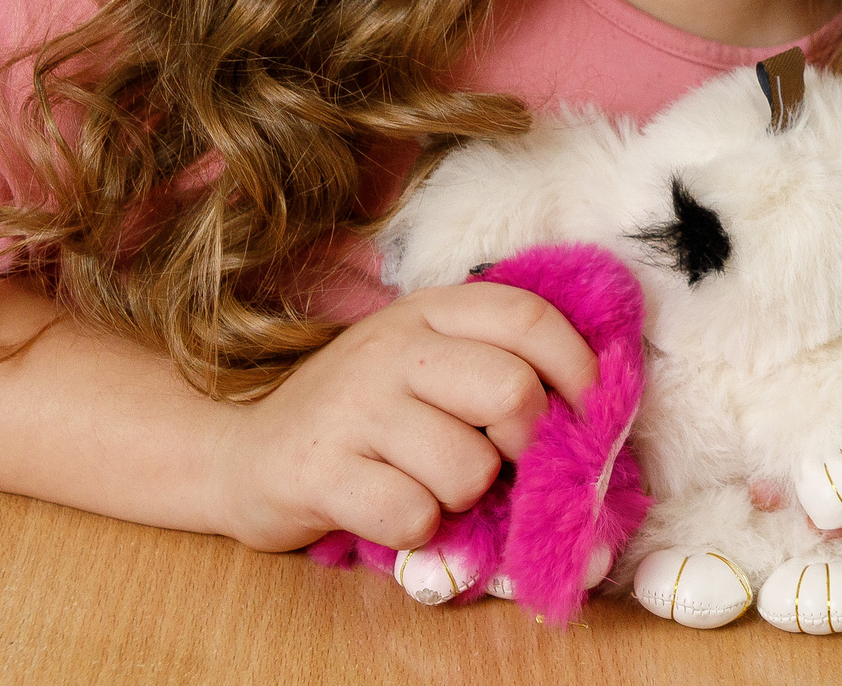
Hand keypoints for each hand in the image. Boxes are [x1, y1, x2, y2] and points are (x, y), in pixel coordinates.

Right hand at [211, 283, 597, 553]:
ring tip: (428, 483)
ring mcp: (353, 407)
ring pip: (469, 469)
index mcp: (430, 310)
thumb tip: (595, 417)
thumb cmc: (365, 415)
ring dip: (465, 496)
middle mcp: (392, 348)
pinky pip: (414, 515)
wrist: (246, 454)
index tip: (588, 413)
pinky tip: (388, 510)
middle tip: (501, 461)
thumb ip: (496, 368)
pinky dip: (418, 530)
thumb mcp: (427, 366)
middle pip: (513, 394)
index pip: (529, 318)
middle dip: (526, 445)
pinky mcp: (320, 472)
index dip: (578, 368)